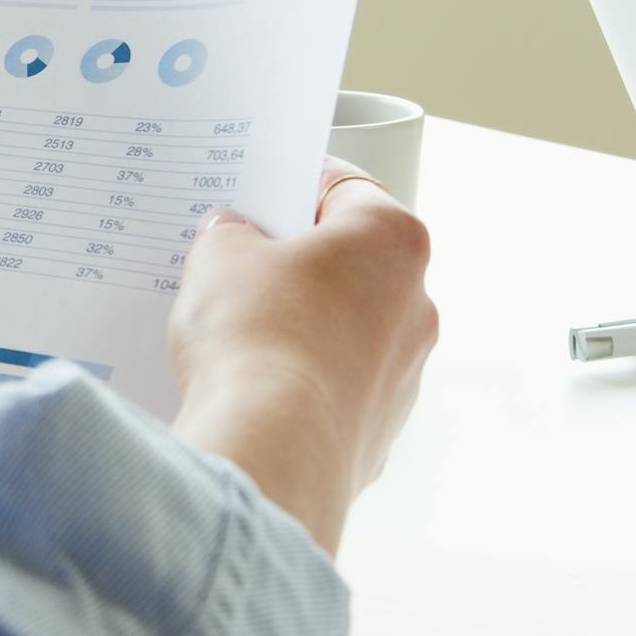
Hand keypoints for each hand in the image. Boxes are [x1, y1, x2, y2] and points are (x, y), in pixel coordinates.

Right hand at [167, 157, 436, 553]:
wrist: (270, 449)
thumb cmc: (257, 339)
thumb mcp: (218, 255)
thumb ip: (229, 234)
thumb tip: (233, 240)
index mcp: (392, 239)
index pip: (342, 186)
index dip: (292, 187)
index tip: (260, 196)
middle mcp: (417, 302)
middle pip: (351, 260)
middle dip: (296, 261)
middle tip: (238, 264)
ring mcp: (406, 372)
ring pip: (348, 328)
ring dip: (303, 324)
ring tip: (238, 334)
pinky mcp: (382, 430)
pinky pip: (338, 388)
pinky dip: (303, 383)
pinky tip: (254, 387)